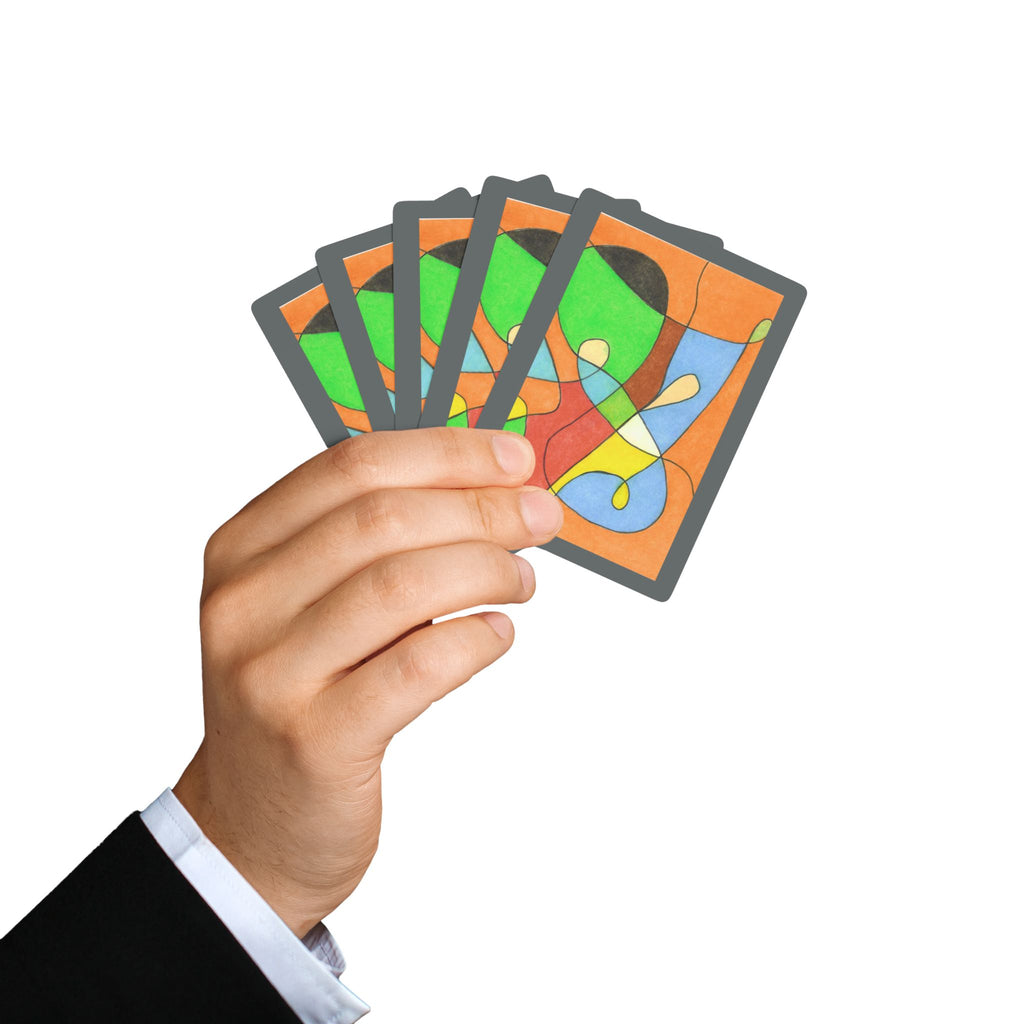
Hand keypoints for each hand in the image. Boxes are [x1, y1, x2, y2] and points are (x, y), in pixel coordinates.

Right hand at [172, 427, 562, 936]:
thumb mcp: (307, 604)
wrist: (253, 825)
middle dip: (482, 507)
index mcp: (242, 547)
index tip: (515, 459)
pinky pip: (419, 666)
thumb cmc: (302, 696)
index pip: (353, 465)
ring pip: (403, 585)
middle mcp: (244, 602)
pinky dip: (474, 638)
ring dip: (486, 569)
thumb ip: (370, 542)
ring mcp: (272, 672)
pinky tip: (496, 633)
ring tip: (523, 579)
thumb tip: (485, 485)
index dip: (447, 452)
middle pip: (383, 518)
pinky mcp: (315, 738)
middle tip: (542, 516)